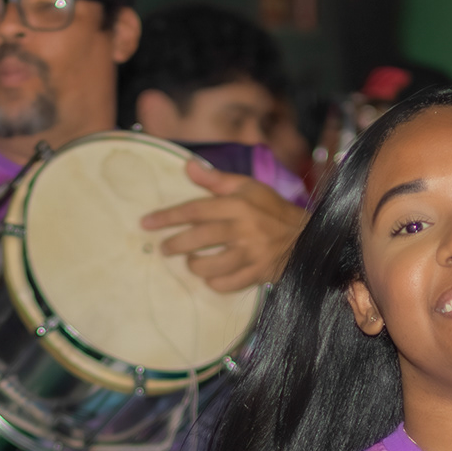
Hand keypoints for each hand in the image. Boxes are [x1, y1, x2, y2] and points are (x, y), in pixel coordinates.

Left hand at [140, 161, 305, 293]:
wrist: (306, 237)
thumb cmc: (271, 209)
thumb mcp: (248, 187)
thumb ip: (215, 179)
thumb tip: (187, 166)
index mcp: (237, 205)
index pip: (194, 210)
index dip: (167, 217)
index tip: (145, 223)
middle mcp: (242, 229)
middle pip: (197, 239)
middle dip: (174, 245)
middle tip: (163, 249)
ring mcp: (250, 254)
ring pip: (208, 266)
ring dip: (194, 266)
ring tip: (191, 262)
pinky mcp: (256, 274)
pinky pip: (224, 284)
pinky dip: (213, 282)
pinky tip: (211, 276)